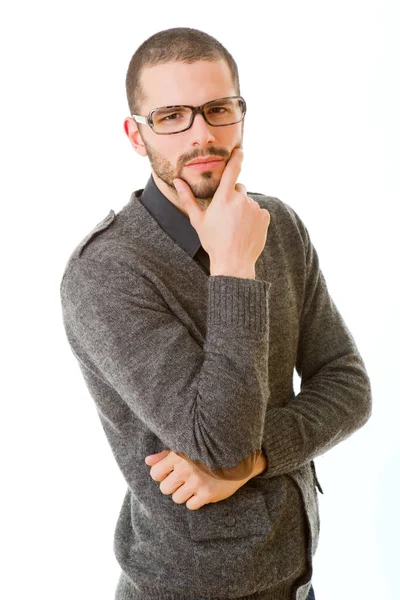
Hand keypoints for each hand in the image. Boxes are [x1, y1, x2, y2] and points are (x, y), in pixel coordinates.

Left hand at [144, 450, 254, 509]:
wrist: (236, 457)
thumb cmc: (206, 452)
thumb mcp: (185, 449)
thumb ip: (165, 456)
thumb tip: (147, 461)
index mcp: (178, 456)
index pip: (155, 474)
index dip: (161, 475)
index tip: (170, 473)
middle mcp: (186, 469)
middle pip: (165, 488)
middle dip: (172, 486)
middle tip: (183, 480)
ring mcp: (197, 482)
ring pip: (177, 498)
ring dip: (184, 494)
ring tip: (193, 485)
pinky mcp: (208, 494)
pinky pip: (191, 506)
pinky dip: (194, 501)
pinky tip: (201, 491)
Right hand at [173, 148, 269, 272]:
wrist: (233, 262)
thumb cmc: (213, 242)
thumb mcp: (198, 221)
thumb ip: (188, 198)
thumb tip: (177, 181)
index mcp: (223, 198)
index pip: (232, 170)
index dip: (237, 158)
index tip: (240, 150)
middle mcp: (241, 199)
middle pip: (238, 189)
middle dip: (233, 197)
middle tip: (227, 217)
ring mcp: (254, 207)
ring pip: (248, 202)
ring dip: (243, 209)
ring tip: (236, 227)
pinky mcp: (265, 216)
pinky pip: (259, 211)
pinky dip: (254, 217)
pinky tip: (246, 230)